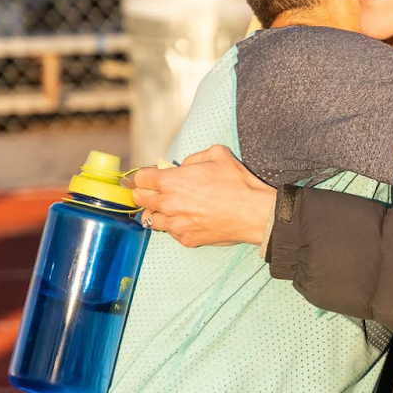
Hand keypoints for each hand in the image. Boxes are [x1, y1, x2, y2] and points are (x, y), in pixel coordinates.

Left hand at [124, 144, 277, 247]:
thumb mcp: (217, 154)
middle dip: (144, 193)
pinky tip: (186, 220)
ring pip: (150, 220)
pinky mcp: (186, 239)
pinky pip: (170, 233)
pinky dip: (174, 226)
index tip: (149, 176)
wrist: (253, 213)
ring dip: (155, 212)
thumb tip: (184, 166)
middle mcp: (168, 204)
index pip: (140, 178)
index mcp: (171, 181)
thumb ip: (193, 158)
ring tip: (167, 208)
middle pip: (140, 199)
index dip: (144, 175)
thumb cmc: (237, 183)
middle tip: (152, 191)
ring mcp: (176, 224)